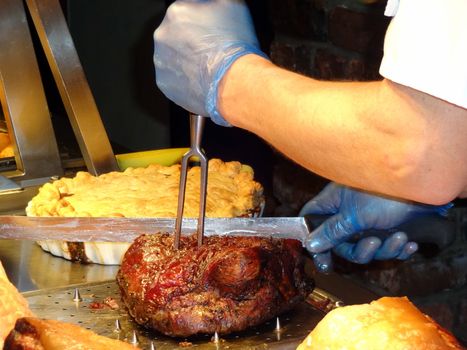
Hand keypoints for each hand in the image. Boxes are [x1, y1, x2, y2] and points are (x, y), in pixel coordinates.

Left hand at [154, 0, 266, 125]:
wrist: (233, 82)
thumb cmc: (233, 47)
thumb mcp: (234, 5)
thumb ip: (217, 0)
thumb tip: (213, 3)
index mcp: (177, 12)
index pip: (187, 10)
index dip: (202, 19)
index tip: (212, 28)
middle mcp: (163, 35)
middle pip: (177, 34)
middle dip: (192, 39)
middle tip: (211, 48)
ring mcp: (161, 61)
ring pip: (174, 56)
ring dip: (187, 58)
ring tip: (207, 64)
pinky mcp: (165, 83)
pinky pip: (174, 78)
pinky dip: (186, 78)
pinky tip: (202, 78)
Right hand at [299, 183, 451, 272]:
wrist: (426, 186)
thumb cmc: (386, 194)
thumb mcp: (355, 216)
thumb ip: (332, 231)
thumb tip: (310, 245)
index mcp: (333, 202)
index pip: (312, 221)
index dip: (314, 241)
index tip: (324, 262)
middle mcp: (348, 212)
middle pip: (342, 243)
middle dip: (360, 250)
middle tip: (372, 245)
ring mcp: (369, 220)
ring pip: (367, 247)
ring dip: (385, 248)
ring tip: (400, 237)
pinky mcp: (389, 227)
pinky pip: (386, 247)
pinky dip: (398, 247)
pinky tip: (409, 242)